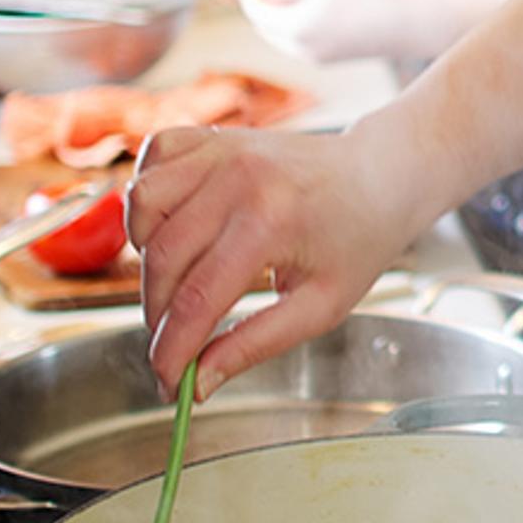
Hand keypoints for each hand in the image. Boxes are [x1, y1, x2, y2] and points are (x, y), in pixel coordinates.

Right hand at [128, 125, 429, 389]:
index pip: (197, 300)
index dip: (172, 350)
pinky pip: (152, 163)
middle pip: (163, 261)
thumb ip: (255, 344)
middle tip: (175, 343)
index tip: (168, 384)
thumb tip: (201, 383)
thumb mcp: (321, 306)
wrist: (380, 177)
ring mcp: (222, 150)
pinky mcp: (212, 138)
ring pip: (142, 208)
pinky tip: (176, 229)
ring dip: (147, 256)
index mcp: (271, 221)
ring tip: (180, 281)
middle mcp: (238, 177)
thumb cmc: (359, 240)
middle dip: (158, 315)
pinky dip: (148, 201)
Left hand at [236, 0, 413, 64]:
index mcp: (293, 28)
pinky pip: (301, 43)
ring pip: (283, 38)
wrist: (404, 24)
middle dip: (262, 9)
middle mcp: (299, 49)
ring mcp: (316, 57)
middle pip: (265, 29)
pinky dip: (297, 27)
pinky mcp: (331, 59)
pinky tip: (312, 7)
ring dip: (280, 19)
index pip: (256, 13)